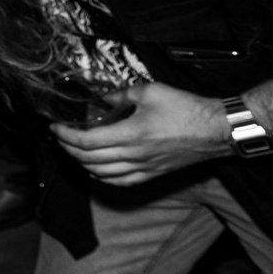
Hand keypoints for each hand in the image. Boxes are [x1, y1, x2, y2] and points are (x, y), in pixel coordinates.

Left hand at [50, 81, 231, 185]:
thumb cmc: (186, 108)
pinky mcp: (153, 174)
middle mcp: (134, 155)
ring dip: (82, 164)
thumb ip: (121, 94)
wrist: (217, 129)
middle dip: (68, 149)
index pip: (86, 142)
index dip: (65, 135)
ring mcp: (143, 168)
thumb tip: (103, 99)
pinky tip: (96, 170)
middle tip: (60, 137)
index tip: (55, 127)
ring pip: (102, 174)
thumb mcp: (149, 91)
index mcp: (130, 134)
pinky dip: (102, 177)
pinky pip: (121, 182)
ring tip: (73, 151)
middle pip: (89, 159)